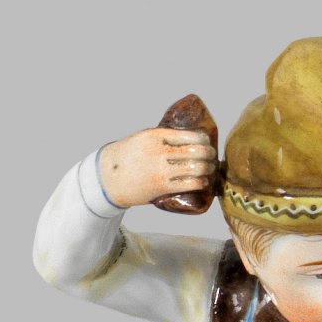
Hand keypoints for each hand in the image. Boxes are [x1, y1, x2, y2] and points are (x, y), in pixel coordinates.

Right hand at [98, 128, 216, 209]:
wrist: (109, 176)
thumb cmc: (130, 156)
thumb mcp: (143, 139)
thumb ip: (163, 139)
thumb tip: (187, 139)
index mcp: (156, 136)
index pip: (189, 135)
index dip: (203, 140)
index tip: (207, 143)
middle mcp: (159, 151)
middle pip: (197, 151)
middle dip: (209, 155)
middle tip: (212, 157)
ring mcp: (161, 169)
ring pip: (196, 168)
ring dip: (208, 169)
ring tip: (210, 170)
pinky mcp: (163, 186)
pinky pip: (190, 184)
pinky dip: (202, 183)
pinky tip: (204, 182)